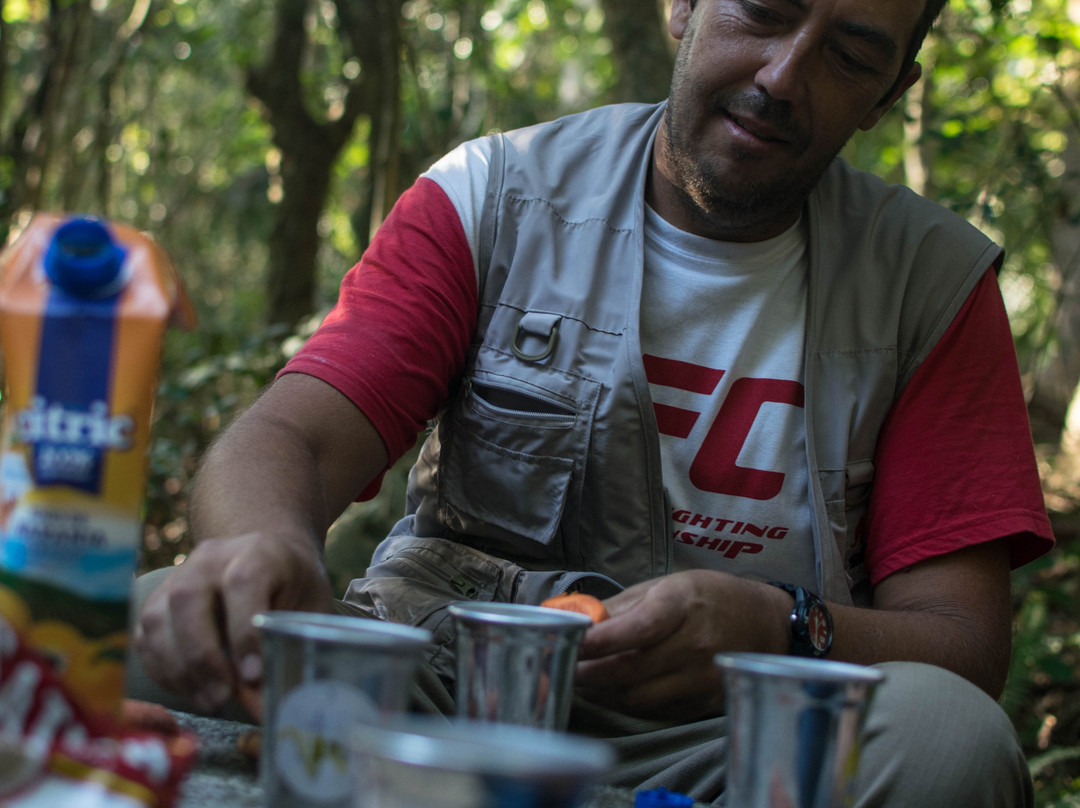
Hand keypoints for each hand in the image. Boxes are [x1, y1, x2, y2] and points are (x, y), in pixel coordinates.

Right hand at [133, 532, 334, 714]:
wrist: (268, 557)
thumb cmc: (294, 588)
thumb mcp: (308, 610)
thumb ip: (289, 651)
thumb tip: (265, 708)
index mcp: (258, 552)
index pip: (243, 584)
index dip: (244, 632)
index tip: (254, 675)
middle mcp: (211, 558)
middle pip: (188, 599)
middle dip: (203, 656)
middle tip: (224, 697)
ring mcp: (178, 576)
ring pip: (158, 619)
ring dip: (179, 669)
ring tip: (210, 701)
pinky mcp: (157, 599)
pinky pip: (146, 637)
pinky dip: (163, 671)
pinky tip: (191, 691)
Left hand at [573, 570, 789, 720]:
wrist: (765, 624)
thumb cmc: (709, 597)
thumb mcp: (666, 585)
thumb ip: (620, 607)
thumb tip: (577, 621)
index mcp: (682, 605)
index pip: (637, 629)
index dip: (598, 641)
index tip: (568, 643)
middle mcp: (695, 644)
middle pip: (630, 670)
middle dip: (587, 672)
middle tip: (561, 668)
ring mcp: (701, 678)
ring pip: (637, 697)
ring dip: (601, 693)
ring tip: (580, 682)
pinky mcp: (703, 702)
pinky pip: (654, 710)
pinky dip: (625, 704)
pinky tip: (609, 693)